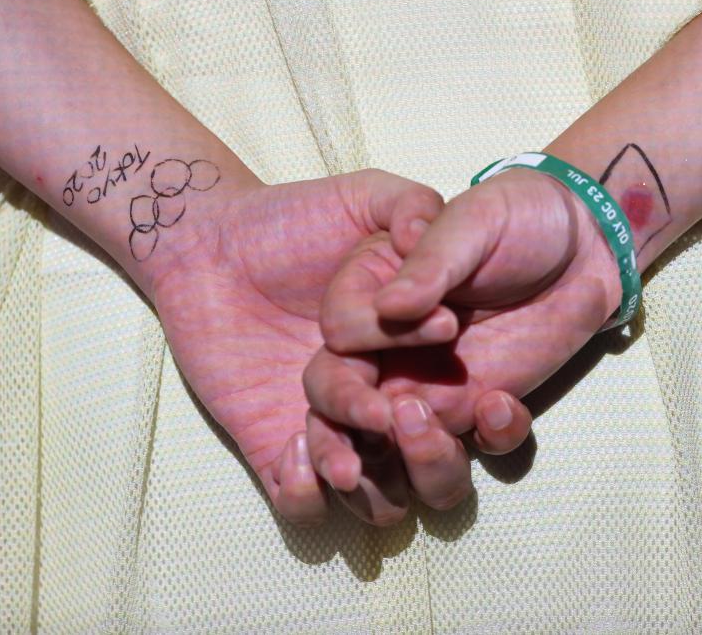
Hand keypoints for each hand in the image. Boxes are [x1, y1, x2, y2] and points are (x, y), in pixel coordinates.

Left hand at [144, 169, 449, 526]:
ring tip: (335, 443)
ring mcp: (330, 432)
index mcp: (418, 361)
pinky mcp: (274, 448)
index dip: (490, 421)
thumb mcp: (364, 198)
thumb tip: (437, 246)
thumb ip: (412, 207)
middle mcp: (384, 404)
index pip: (471, 414)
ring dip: (369, 484)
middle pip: (434, 470)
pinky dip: (306, 494)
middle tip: (399, 415)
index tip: (480, 392)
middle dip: (430, 459)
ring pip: (375, 499)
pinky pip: (301, 505)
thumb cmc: (293, 221)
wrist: (211, 243)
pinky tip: (295, 447)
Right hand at [304, 168, 622, 510]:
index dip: (373, 339)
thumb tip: (389, 307)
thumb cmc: (515, 216)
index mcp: (371, 292)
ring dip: (416, 455)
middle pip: (340, 406)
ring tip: (445, 429)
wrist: (583, 239)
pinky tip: (504, 406)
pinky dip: (490, 437)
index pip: (339, 334)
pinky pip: (476, 445)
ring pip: (399, 450)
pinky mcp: (481, 407)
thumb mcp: (472, 222)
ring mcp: (433, 384)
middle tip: (400, 418)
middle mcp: (388, 348)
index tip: (445, 324)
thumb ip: (428, 260)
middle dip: (354, 426)